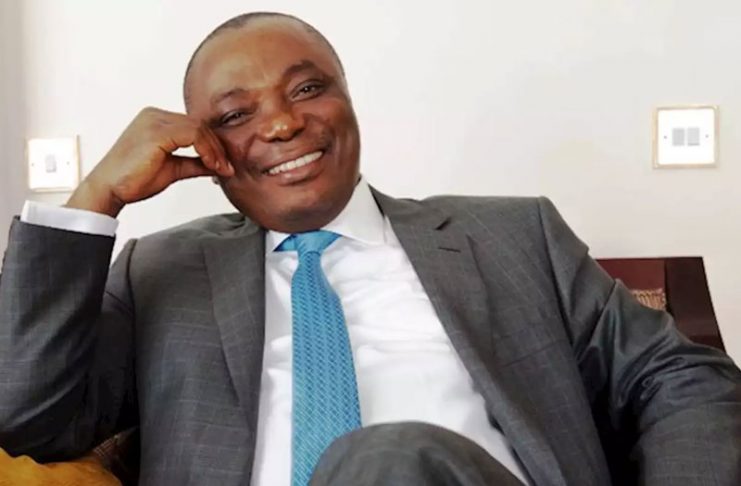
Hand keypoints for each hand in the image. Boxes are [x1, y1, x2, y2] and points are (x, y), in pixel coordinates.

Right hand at [66, 107, 233, 216]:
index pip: (195, 126)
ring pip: (199, 128)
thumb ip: (195, 163)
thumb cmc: (133, 179)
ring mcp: (154, 121)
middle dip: (217, 147)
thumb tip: (218, 166)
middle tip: (227, 167)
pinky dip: (206, 150)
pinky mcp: (156, 132)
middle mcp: (155, 116)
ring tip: (220, 168)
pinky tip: (211, 165)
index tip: (224, 165)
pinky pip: (193, 134)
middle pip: (199, 125)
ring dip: (214, 150)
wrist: (109, 189)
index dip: (213, 145)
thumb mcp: (173, 169)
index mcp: (157, 120)